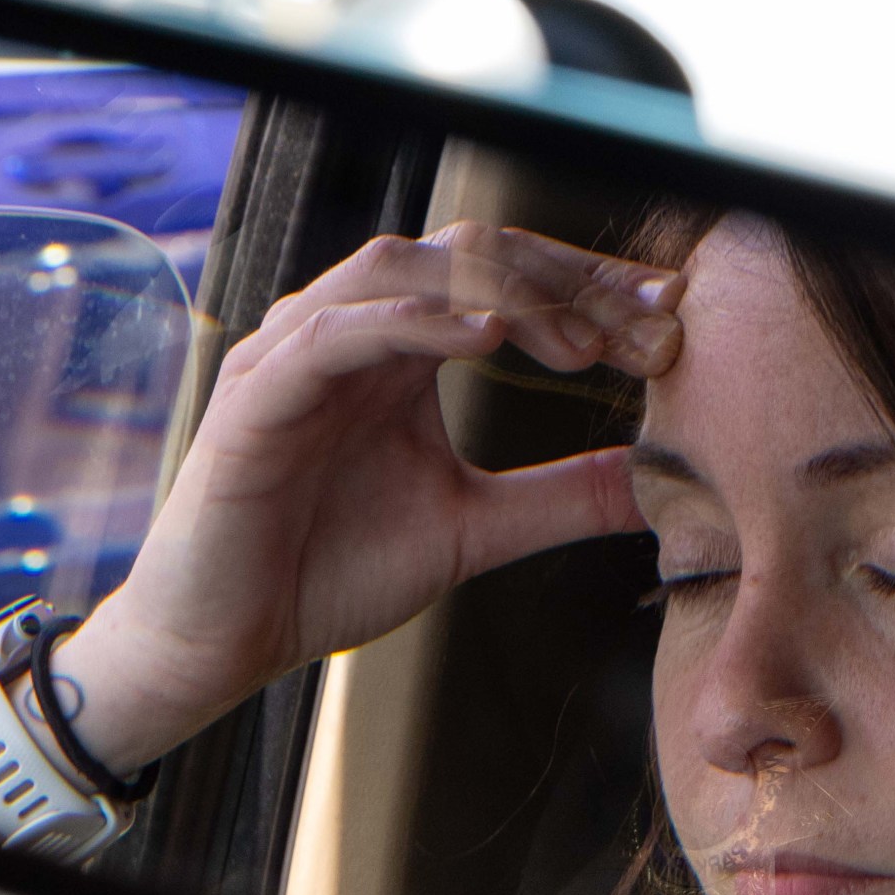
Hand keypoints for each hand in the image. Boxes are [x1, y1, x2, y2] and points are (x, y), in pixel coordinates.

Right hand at [52, 222, 684, 771]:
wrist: (223, 641)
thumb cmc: (327, 573)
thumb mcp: (474, 528)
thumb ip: (560, 495)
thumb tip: (659, 483)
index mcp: (402, 348)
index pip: (506, 278)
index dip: (590, 287)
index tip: (670, 318)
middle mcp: (351, 329)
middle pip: (468, 252)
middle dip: (566, 283)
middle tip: (645, 328)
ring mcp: (297, 352)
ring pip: (403, 268)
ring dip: (500, 291)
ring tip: (576, 338)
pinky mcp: (256, 393)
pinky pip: (336, 332)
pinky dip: (412, 323)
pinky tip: (484, 336)